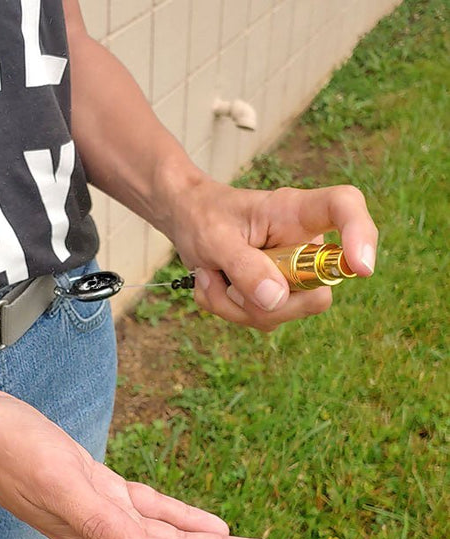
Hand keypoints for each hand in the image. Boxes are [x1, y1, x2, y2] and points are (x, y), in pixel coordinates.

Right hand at [0, 383, 303, 538]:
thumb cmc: (6, 446)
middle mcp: (107, 533)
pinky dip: (184, 519)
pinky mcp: (96, 485)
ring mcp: (102, 511)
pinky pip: (152, 509)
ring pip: (174, 537)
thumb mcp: (57, 480)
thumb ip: (102, 529)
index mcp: (102, 538)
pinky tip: (210, 525)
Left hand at [169, 181, 377, 330]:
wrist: (187, 221)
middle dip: (269, 300)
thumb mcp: (214, 238)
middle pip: (318, 291)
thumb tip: (276, 300)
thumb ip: (243, 266)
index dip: (362, 236)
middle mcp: (304, 244)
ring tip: (211, 274)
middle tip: (227, 278)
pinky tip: (213, 283)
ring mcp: (293, 274)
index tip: (361, 268)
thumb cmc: (204, 217)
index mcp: (295, 212)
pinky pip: (262, 319)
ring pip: (284, 312)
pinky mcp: (277, 295)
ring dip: (235, 304)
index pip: (346, 208)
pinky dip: (228, 309)